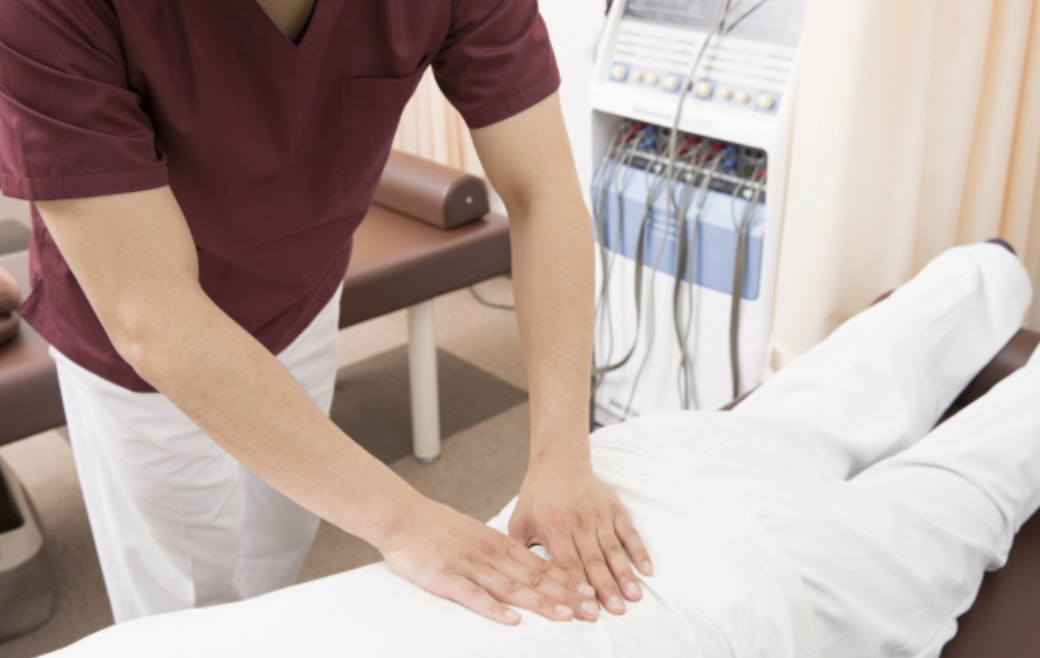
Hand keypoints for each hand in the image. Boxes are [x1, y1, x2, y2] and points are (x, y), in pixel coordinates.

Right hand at [378, 498, 599, 624]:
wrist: (402, 516)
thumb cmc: (436, 527)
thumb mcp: (475, 534)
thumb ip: (498, 552)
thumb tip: (522, 567)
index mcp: (497, 544)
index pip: (540, 565)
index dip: (566, 580)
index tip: (588, 592)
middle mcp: (489, 554)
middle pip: (534, 577)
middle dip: (564, 595)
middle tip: (590, 609)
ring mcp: (469, 565)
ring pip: (511, 587)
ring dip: (540, 603)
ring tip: (565, 616)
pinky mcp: (446, 577)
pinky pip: (473, 596)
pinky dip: (493, 609)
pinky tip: (512, 620)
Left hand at [509, 459, 652, 615]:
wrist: (559, 462)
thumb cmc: (537, 496)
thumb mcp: (519, 522)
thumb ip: (520, 551)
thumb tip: (518, 581)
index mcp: (554, 529)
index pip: (568, 565)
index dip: (578, 589)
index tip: (587, 611)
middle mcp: (579, 523)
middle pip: (594, 561)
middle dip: (606, 589)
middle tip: (616, 612)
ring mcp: (599, 516)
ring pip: (613, 550)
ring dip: (625, 575)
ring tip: (633, 597)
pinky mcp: (614, 508)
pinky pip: (629, 533)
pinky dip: (639, 551)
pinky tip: (647, 570)